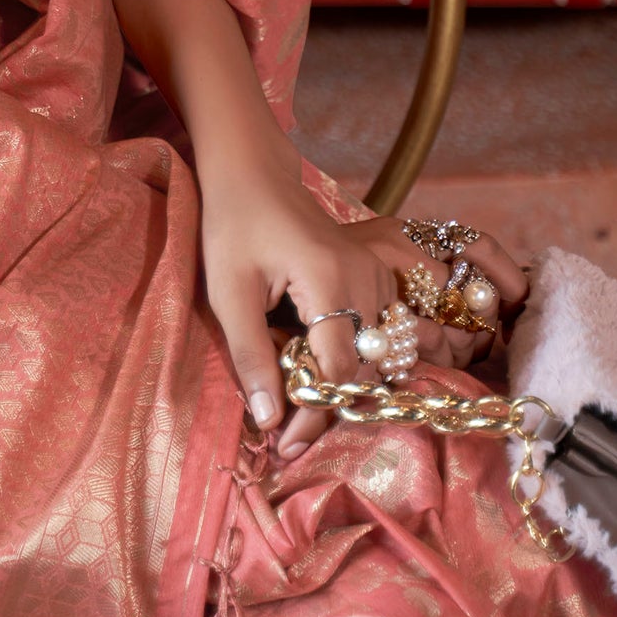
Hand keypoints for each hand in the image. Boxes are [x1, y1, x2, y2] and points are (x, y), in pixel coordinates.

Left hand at [200, 172, 529, 460]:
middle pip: (367, 367)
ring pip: (382, 353)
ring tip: (308, 410)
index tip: (285, 442)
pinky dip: (368, 358)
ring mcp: (377, 271)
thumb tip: (269, 420)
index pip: (340, 369)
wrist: (254, 174)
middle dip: (333, 407)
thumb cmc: (235, 226)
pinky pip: (388, 329)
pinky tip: (335, 373)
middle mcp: (365, 276)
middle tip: (293, 436)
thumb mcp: (228, 291)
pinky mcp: (377, 270)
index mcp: (328, 278)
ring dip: (351, 385)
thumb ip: (250, 354)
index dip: (316, 411)